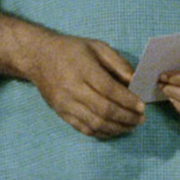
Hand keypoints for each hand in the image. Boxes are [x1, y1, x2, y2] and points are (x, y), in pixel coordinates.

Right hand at [25, 31, 143, 137]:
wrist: (38, 57)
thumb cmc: (71, 49)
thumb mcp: (97, 47)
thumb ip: (118, 63)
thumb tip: (134, 82)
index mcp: (83, 68)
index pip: (109, 89)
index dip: (128, 100)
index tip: (142, 106)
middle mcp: (73, 88)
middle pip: (104, 109)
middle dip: (126, 117)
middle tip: (140, 119)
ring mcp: (65, 103)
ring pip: (95, 123)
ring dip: (117, 128)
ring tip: (131, 126)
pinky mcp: (60, 113)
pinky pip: (84, 129)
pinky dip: (102, 133)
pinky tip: (113, 129)